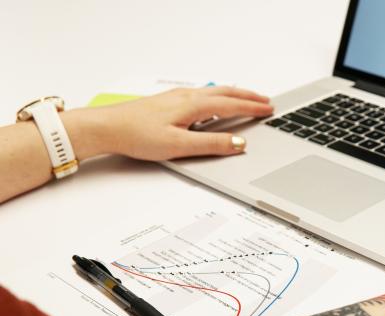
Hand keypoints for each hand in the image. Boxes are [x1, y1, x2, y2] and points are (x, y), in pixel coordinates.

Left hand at [70, 86, 272, 160]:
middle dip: (248, 97)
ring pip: (214, 93)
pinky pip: (203, 96)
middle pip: (226, 94)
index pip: (232, 106)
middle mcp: (187, 97)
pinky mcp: (169, 102)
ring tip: (247, 99)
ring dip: (235, 95)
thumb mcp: (179, 145)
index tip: (269, 110)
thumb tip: (239, 144)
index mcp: (194, 106)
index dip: (253, 108)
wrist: (107, 127)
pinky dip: (219, 97)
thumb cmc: (138, 135)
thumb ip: (212, 144)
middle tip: (266, 101)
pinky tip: (215, 104)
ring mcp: (177, 98)